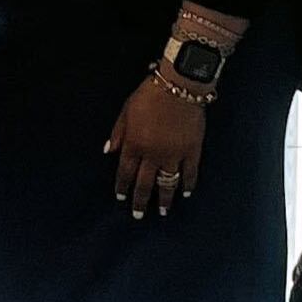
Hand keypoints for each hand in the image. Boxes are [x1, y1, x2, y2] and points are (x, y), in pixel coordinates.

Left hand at [107, 75, 208, 218]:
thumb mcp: (125, 111)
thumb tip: (109, 152)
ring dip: (165, 198)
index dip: (122, 187)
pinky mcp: (192, 151)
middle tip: (139, 215)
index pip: (125, 172)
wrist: (178, 86)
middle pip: (145, 184)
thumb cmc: (148, 95)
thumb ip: (118, 133)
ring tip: (164, 211)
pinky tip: (185, 193)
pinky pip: (190, 173)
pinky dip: (188, 184)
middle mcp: (152, 155)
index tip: (121, 198)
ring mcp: (174, 155)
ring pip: (168, 183)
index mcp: (134, 145)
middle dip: (141, 201)